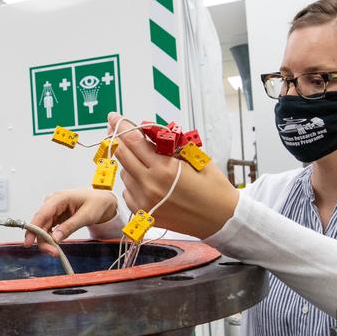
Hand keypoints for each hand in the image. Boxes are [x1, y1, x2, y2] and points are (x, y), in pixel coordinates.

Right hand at [24, 188, 118, 249]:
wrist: (103, 201)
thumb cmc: (97, 203)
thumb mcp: (86, 215)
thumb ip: (70, 226)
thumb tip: (54, 238)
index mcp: (59, 198)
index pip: (41, 214)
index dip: (33, 229)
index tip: (29, 242)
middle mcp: (53, 203)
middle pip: (40, 223)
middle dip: (42, 239)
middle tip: (52, 252)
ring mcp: (53, 210)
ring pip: (42, 228)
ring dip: (46, 241)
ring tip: (55, 252)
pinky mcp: (56, 216)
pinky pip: (48, 229)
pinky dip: (50, 238)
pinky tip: (55, 246)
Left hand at [107, 112, 238, 239]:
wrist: (223, 218)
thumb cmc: (213, 187)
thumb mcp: (194, 157)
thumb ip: (168, 145)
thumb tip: (147, 132)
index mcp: (164, 169)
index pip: (133, 141)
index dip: (121, 126)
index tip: (114, 117)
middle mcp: (150, 186)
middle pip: (122, 156)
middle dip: (120, 141)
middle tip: (120, 132)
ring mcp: (145, 202)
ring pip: (124, 174)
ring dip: (130, 163)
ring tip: (148, 163)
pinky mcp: (144, 214)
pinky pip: (128, 192)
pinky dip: (133, 183)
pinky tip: (148, 181)